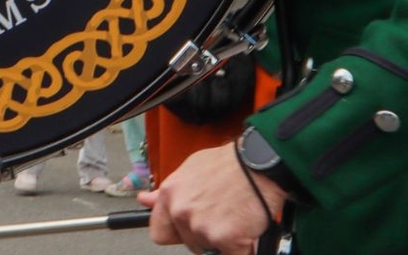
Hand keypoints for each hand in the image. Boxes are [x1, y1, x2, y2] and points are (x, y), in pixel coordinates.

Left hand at [137, 143, 284, 254]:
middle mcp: (183, 212)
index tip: (186, 230)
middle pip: (188, 241)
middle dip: (204, 234)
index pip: (159, 232)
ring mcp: (203, 228)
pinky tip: (246, 229)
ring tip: (235, 217)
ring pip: (209, 249)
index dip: (175, 232)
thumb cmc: (232, 162)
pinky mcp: (227, 240)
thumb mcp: (193, 167)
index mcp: (171, 194)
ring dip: (222, 240)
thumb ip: (169, 191)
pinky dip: (240, 248)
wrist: (262, 162)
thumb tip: (145, 200)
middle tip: (221, 215)